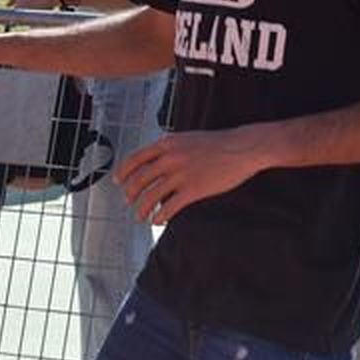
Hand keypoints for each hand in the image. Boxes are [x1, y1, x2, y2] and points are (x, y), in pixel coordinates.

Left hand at [115, 127, 267, 224]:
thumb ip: (168, 149)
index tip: (118, 181)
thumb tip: (153, 163)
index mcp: (166, 144)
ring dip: (141, 209)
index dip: (123, 172)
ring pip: (151, 196)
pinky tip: (157, 221)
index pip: (135, 159)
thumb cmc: (215, 144)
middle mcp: (169, 158)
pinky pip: (169, 207)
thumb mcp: (185, 139)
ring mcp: (181, 174)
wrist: (241, 148)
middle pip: (139, 180)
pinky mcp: (193, 190)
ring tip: (139, 216)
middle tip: (129, 202)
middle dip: (130, 194)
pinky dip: (159, 216)